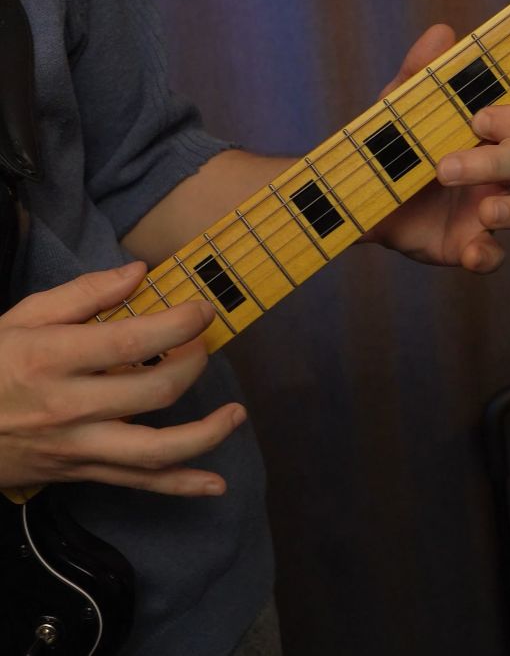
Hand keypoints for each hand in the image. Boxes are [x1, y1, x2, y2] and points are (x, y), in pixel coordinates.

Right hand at [0, 262, 245, 494]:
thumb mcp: (23, 316)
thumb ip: (84, 293)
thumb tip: (140, 272)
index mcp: (54, 357)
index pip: (133, 341)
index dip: (179, 324)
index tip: (202, 309)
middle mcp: (70, 406)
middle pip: (154, 391)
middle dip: (194, 363)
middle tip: (203, 343)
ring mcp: (77, 447)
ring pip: (155, 450)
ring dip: (206, 433)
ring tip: (236, 414)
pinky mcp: (80, 473)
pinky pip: (137, 484)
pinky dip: (180, 487)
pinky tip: (214, 485)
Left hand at [367, 24, 509, 272]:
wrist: (356, 198)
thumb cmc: (392, 145)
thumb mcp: (398, 108)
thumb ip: (419, 72)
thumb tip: (442, 33)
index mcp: (491, 131)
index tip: (481, 117)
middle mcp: (499, 169)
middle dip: (502, 158)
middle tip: (448, 164)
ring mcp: (490, 209)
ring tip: (484, 211)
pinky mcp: (471, 244)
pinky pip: (497, 256)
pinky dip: (489, 255)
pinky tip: (470, 251)